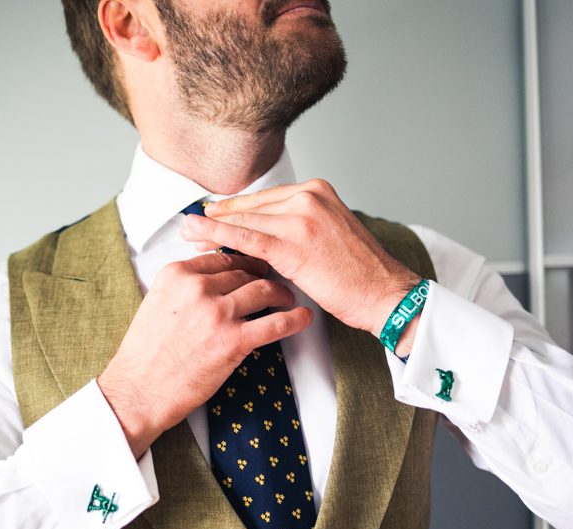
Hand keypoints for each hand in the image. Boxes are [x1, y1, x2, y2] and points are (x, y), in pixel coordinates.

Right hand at [98, 251, 311, 456]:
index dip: (244, 260)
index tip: (254, 264)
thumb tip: (211, 278)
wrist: (139, 390)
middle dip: (264, 275)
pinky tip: (302, 318)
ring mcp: (217, 313)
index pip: (221, 257)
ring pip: (263, 290)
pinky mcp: (233, 341)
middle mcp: (198, 288)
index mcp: (177, 274)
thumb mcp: (157, 303)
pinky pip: (274, 323)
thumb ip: (184, 286)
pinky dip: (294, 319)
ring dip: (281, 293)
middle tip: (275, 282)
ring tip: (288, 299)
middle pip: (244, 271)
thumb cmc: (146, 354)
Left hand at [180, 179, 420, 341]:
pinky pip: (248, 239)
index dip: (235, 209)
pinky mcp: (294, 245)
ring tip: (188, 232)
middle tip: (190, 224)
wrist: (385, 294)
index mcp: (318, 191)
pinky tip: (200, 238)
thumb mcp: (330, 233)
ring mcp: (301, 218)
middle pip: (252, 208)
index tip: (212, 215)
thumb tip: (266, 230)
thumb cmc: (360, 274)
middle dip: (219, 217)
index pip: (265, 199)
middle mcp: (309, 197)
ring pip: (246, 222)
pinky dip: (219, 238)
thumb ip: (300, 225)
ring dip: (212, 228)